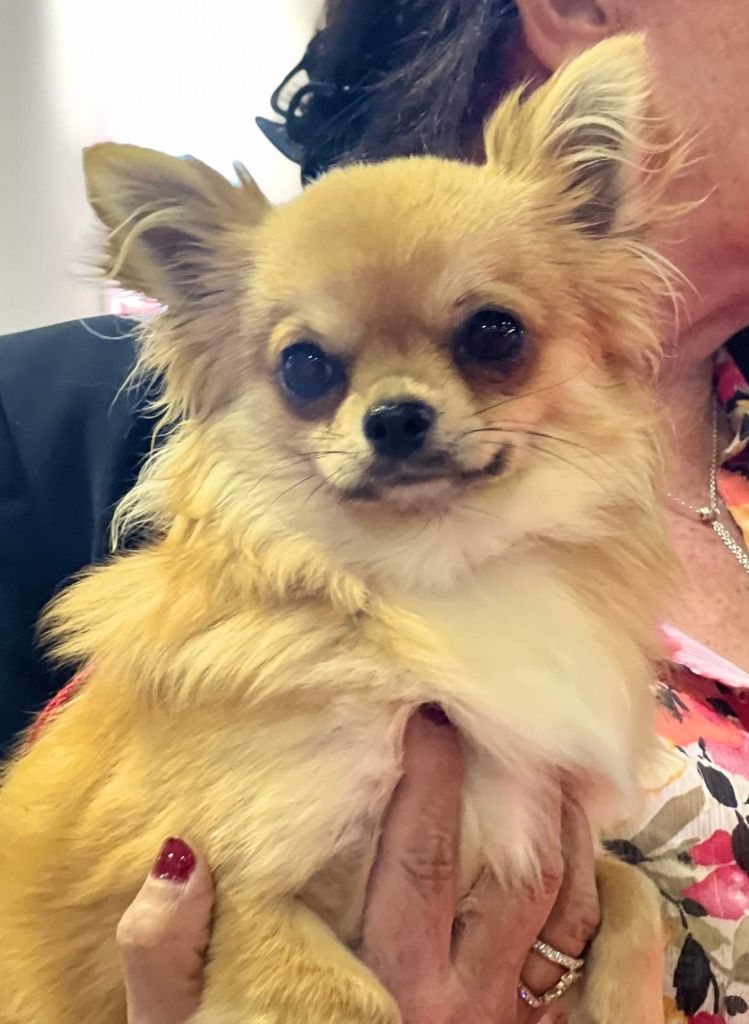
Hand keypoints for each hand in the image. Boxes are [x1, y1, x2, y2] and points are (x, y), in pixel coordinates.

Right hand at [116, 709, 598, 1023]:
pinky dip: (594, 893)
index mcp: (381, 985)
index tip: (429, 711)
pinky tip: (577, 846)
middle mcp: (455, 1000)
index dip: (431, 774)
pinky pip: (590, 956)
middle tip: (508, 716)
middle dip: (518, 785)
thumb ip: (169, 958)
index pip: (420, 856)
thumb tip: (179, 859)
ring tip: (553, 763)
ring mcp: (505, 1020)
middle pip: (514, 872)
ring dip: (566, 830)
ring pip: (563, 907)